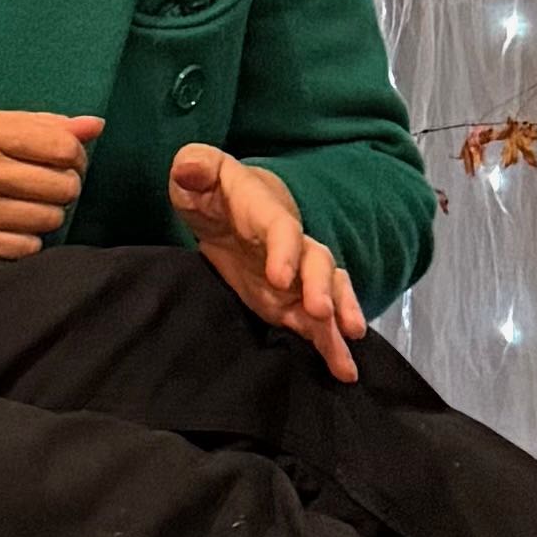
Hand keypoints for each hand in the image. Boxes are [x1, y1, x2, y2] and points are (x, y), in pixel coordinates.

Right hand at [0, 110, 98, 257]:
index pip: (63, 147)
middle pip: (63, 186)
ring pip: (49, 220)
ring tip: (21, 205)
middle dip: (63, 186)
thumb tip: (94, 126)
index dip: (75, 156)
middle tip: (42, 184)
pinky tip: (4, 226)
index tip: (65, 160)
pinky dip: (23, 239)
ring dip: (44, 214)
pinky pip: (26, 248)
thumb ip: (37, 123)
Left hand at [170, 145, 364, 379]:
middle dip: (322, 288)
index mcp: (268, 213)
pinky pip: (317, 323)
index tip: (281, 278)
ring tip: (348, 352)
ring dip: (339, 320)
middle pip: (318, 262)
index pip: (281, 229)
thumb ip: (196, 167)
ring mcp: (297, 276)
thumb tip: (188, 169)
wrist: (232, 209)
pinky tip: (343, 369)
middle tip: (323, 315)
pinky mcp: (291, 301)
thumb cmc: (215, 190)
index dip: (284, 251)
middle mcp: (293, 245)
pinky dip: (330, 344)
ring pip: (329, 294)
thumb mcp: (198, 173)